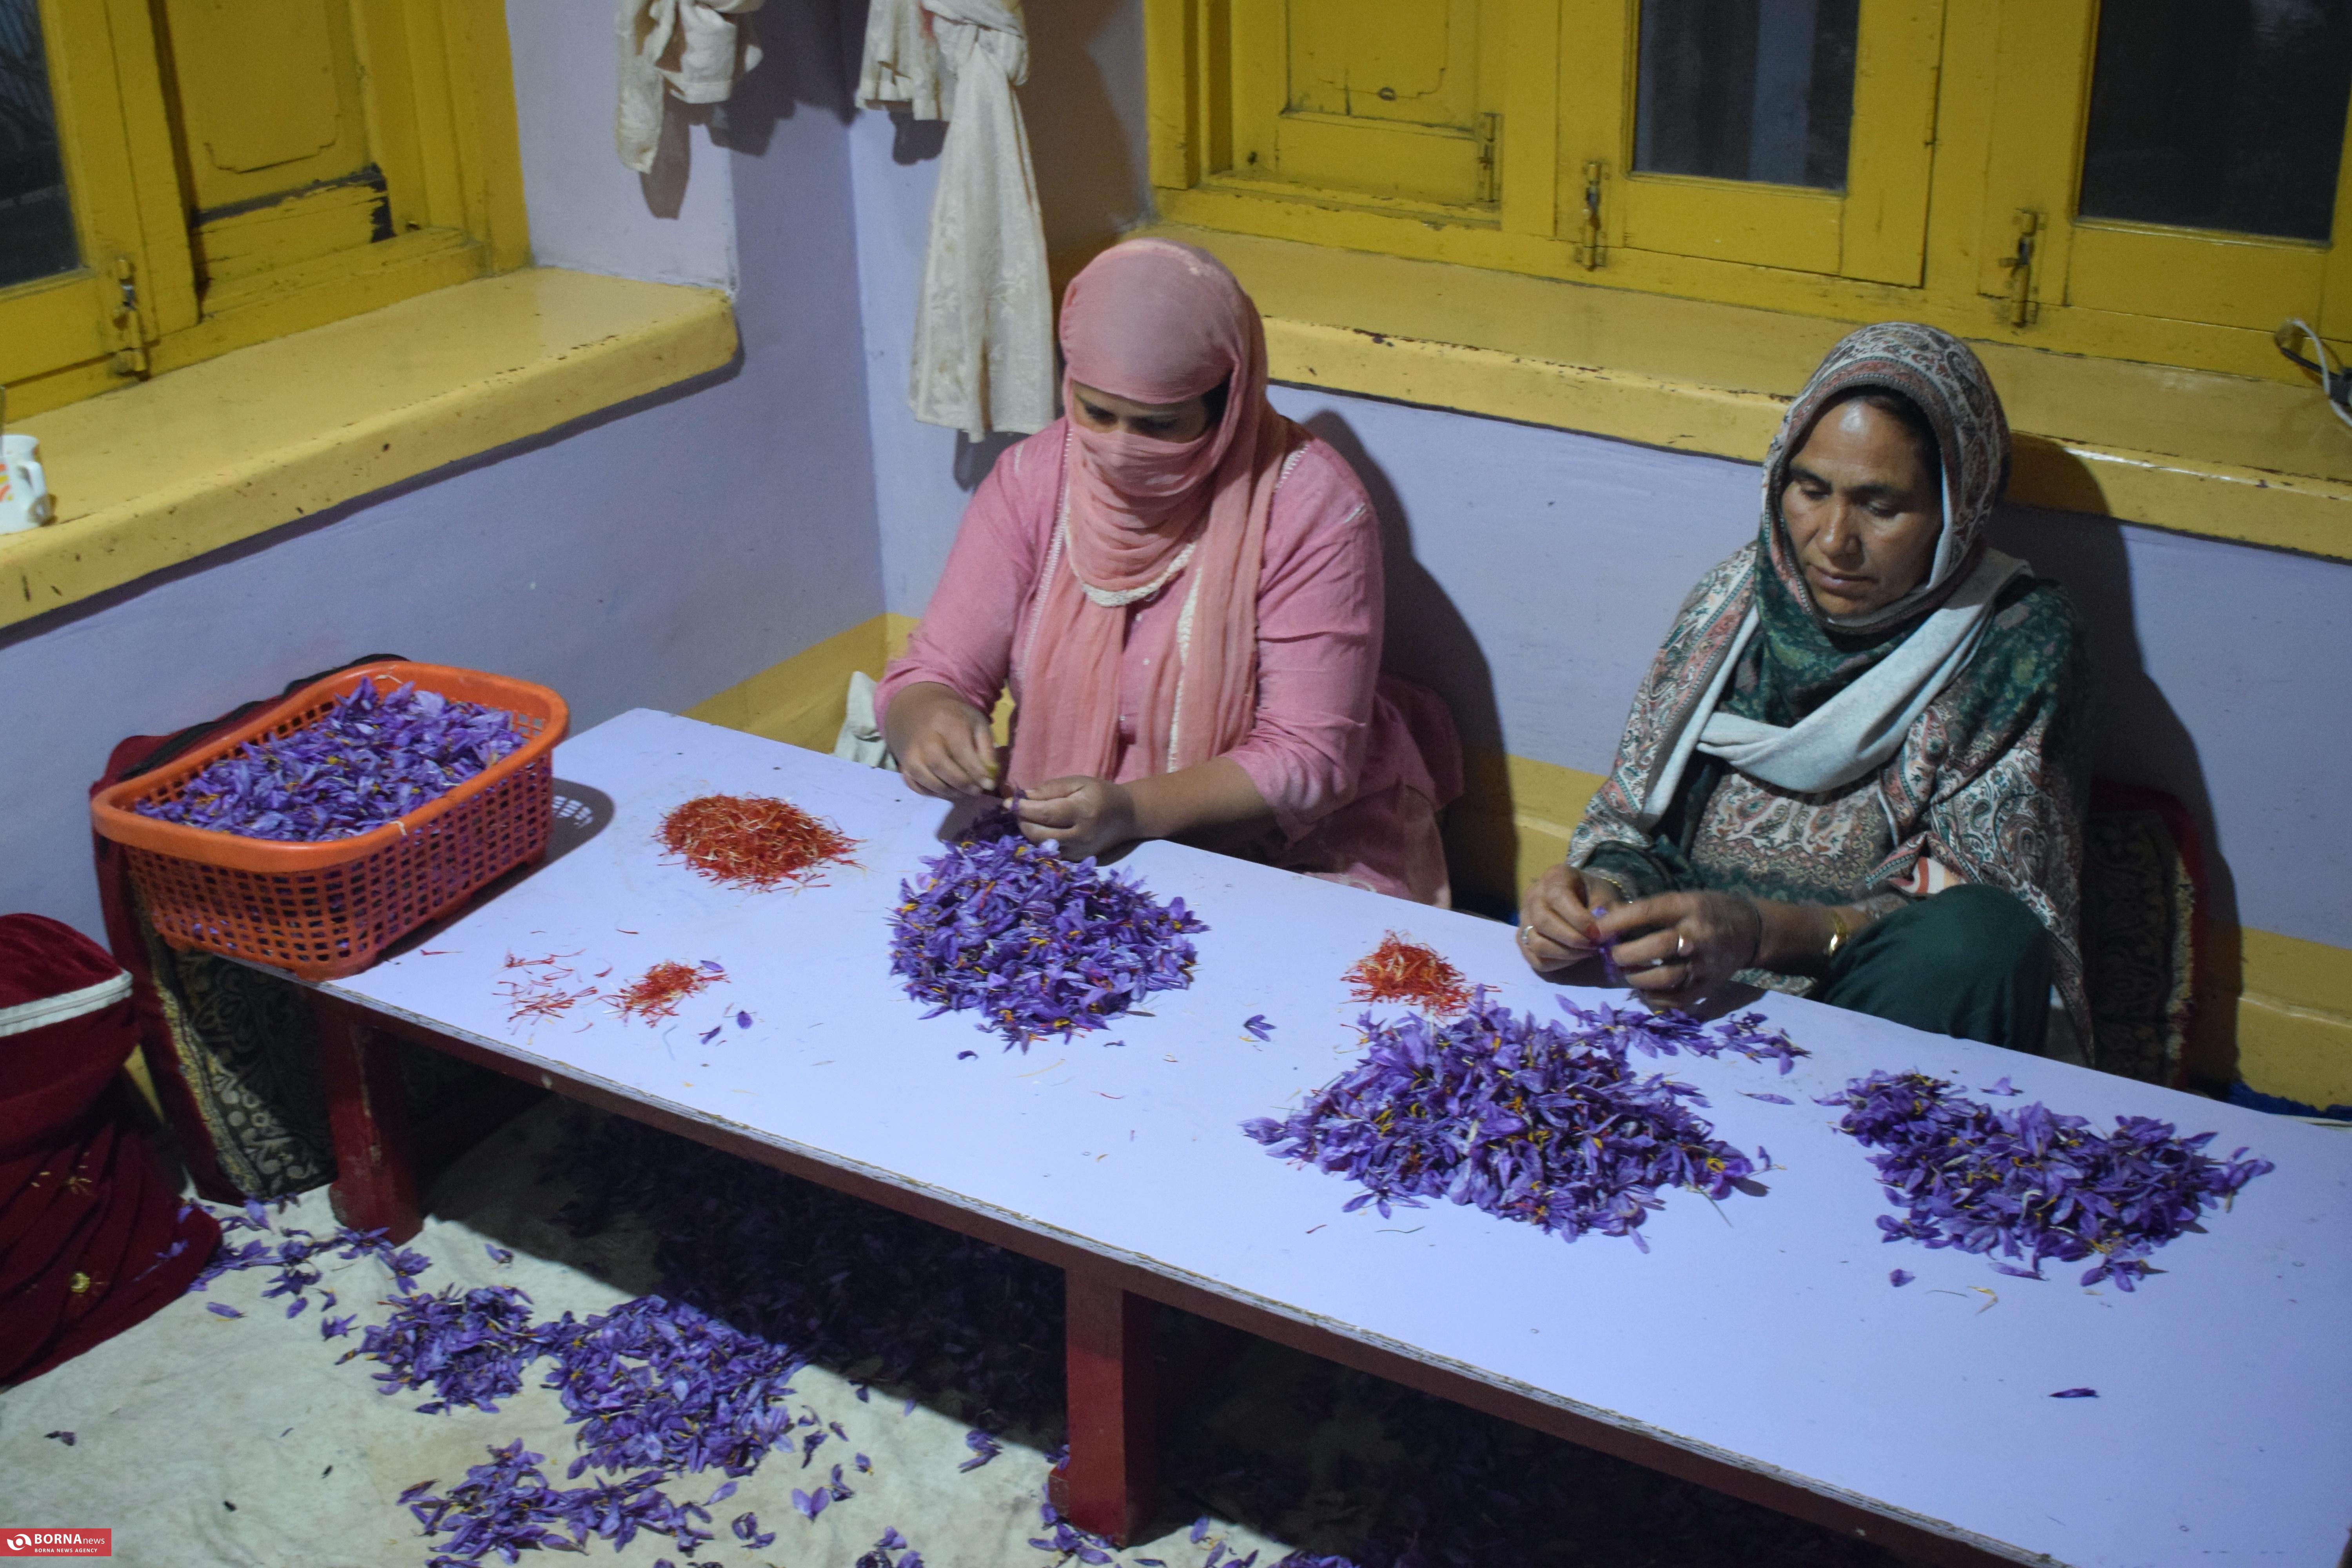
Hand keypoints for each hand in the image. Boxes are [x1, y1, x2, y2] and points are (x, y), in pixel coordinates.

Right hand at [888, 685, 1001, 799]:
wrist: (918, 711)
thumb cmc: (954, 719)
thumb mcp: (976, 724)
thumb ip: (986, 748)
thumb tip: (990, 776)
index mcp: (946, 722)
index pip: (960, 751)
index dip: (976, 771)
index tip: (989, 784)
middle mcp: (924, 738)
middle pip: (940, 766)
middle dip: (962, 783)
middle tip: (977, 791)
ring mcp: (911, 753)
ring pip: (928, 779)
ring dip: (949, 791)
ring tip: (964, 792)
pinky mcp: (904, 765)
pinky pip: (917, 786)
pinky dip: (933, 793)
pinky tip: (947, 790)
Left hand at [1013, 776, 1137, 858]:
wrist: (1126, 816)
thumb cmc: (1101, 794)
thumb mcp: (1079, 782)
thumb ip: (1051, 789)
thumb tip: (1024, 796)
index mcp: (1083, 812)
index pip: (1045, 814)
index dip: (1024, 809)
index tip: (1009, 802)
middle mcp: (1081, 836)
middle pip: (1040, 834)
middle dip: (1023, 821)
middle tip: (1017, 809)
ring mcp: (1079, 851)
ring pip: (1042, 846)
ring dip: (1028, 831)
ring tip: (1026, 817)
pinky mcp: (1077, 859)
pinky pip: (1050, 852)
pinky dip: (1040, 840)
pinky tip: (1039, 828)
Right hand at [1517, 862, 1613, 972]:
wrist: (1585, 899)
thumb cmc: (1595, 896)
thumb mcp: (1606, 898)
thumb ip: (1605, 915)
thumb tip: (1600, 937)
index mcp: (1554, 877)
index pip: (1558, 898)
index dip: (1577, 919)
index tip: (1597, 933)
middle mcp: (1533, 895)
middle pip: (1543, 922)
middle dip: (1572, 940)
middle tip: (1594, 946)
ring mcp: (1524, 917)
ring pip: (1536, 943)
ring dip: (1565, 954)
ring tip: (1586, 952)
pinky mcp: (1522, 937)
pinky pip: (1534, 957)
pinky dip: (1556, 963)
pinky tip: (1574, 958)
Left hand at [1595, 891, 1762, 1008]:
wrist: (1751, 931)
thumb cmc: (1707, 911)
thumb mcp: (1683, 899)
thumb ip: (1648, 910)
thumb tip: (1604, 920)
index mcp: (1689, 907)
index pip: (1649, 911)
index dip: (1618, 921)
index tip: (1596, 929)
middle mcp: (1698, 935)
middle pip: (1656, 947)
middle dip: (1626, 954)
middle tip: (1613, 956)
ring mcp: (1705, 963)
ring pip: (1664, 977)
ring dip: (1637, 979)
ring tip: (1626, 973)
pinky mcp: (1709, 986)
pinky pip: (1676, 999)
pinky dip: (1654, 998)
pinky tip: (1645, 990)